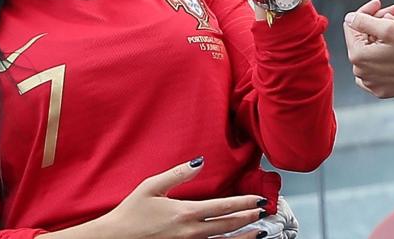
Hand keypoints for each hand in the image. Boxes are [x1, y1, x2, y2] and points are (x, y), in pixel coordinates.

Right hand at [96, 159, 266, 238]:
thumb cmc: (130, 212)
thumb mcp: (151, 186)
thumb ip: (178, 173)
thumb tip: (200, 161)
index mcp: (185, 213)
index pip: (222, 207)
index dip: (243, 203)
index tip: (258, 199)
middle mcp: (190, 232)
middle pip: (228, 226)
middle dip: (248, 218)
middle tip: (263, 211)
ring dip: (243, 237)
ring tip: (260, 233)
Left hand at [344, 5, 393, 99]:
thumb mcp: (391, 27)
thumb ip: (364, 20)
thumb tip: (349, 18)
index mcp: (358, 55)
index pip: (352, 25)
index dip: (367, 11)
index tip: (381, 4)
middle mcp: (360, 72)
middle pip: (361, 38)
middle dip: (376, 22)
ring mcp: (370, 83)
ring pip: (369, 51)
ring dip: (381, 38)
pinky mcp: (381, 89)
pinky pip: (376, 67)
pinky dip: (383, 55)